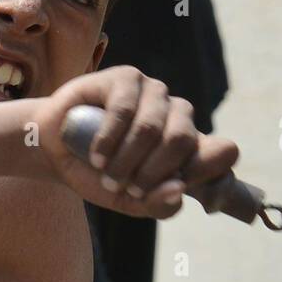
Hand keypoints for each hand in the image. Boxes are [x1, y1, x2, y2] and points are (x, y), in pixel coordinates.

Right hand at [36, 66, 238, 218]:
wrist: (56, 151)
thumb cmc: (100, 174)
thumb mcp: (131, 202)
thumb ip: (159, 204)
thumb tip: (179, 190)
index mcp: (190, 144)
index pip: (225, 150)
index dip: (208, 170)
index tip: (178, 187)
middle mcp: (178, 114)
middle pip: (183, 140)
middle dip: (151, 172)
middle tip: (125, 188)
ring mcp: (155, 93)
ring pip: (152, 127)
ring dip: (126, 160)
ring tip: (107, 173)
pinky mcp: (127, 78)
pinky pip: (125, 110)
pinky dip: (109, 140)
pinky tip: (96, 155)